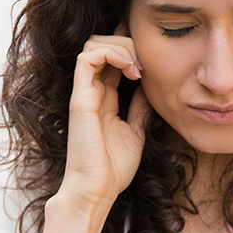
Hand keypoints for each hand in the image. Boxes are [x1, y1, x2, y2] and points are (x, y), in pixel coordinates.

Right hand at [60, 23, 151, 212]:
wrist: (97, 191)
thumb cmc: (113, 169)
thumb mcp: (135, 132)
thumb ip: (139, 110)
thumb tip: (149, 90)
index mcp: (103, 98)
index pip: (110, 58)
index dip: (129, 48)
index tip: (151, 57)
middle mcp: (91, 91)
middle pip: (100, 43)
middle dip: (126, 41)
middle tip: (146, 61)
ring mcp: (84, 93)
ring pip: (92, 44)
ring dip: (120, 45)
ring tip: (138, 65)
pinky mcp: (80, 98)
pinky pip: (88, 58)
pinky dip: (112, 54)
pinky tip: (131, 70)